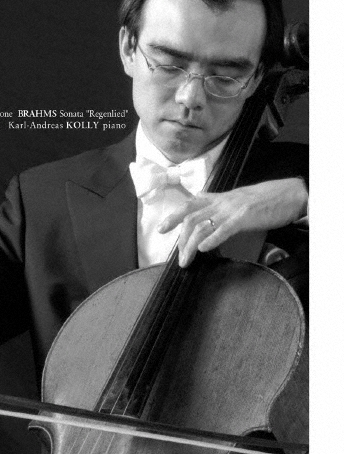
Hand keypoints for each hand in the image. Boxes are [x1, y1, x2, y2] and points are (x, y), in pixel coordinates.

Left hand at [157, 178, 307, 267]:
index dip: (174, 216)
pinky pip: (224, 228)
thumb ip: (222, 211)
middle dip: (180, 238)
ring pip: (202, 225)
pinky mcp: (244, 217)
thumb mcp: (238, 202)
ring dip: (191, 245)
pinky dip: (212, 239)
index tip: (162, 228)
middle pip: (190, 217)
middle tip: (177, 257)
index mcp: (219, 199)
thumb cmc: (267, 200)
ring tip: (186, 260)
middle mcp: (221, 203)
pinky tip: (204, 249)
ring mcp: (231, 209)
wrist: (291, 193)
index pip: (190, 206)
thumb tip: (210, 224)